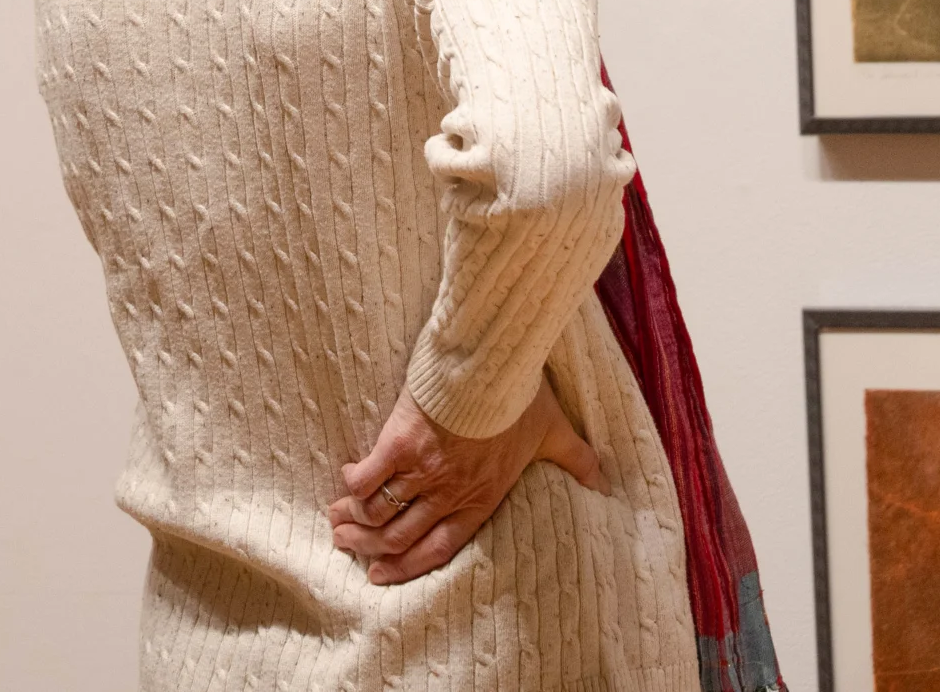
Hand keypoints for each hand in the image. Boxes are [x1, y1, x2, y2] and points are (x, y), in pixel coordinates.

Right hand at [326, 375, 602, 586]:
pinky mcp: (401, 442)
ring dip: (354, 519)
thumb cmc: (523, 398)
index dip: (407, 567)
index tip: (381, 576)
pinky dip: (354, 484)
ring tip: (335, 521)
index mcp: (481, 499)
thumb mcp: (554, 433)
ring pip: (380, 510)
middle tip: (346, 545)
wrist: (494, 362)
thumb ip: (575, 460)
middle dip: (370, 546)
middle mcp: (449, 493)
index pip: (439, 548)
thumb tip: (604, 481)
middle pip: (400, 535)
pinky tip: (345, 483)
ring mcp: (423, 470)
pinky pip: (369, 476)